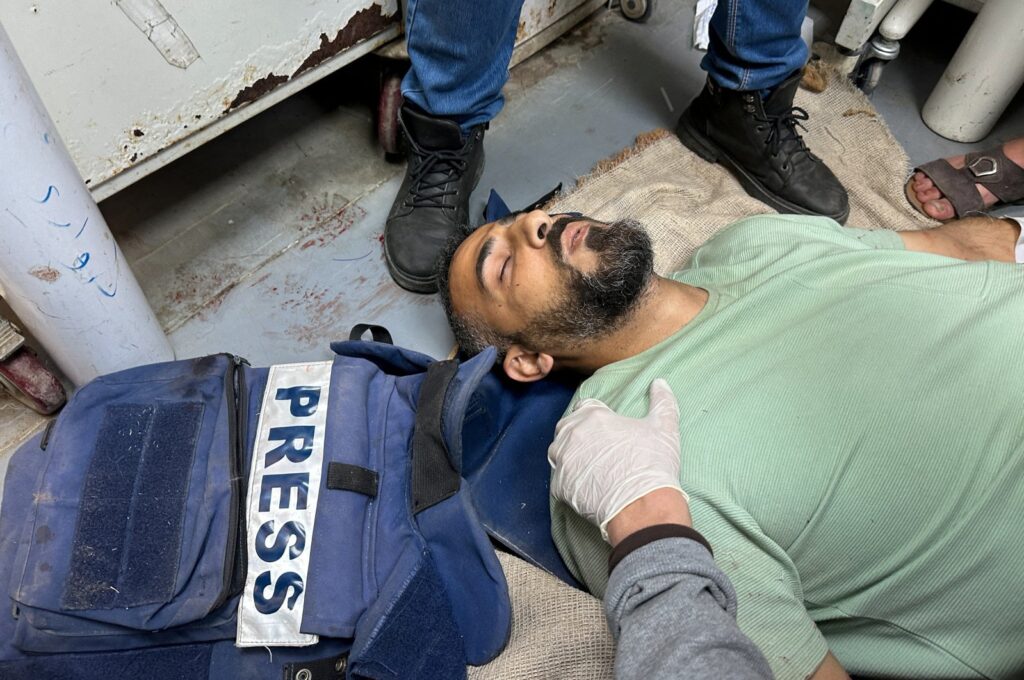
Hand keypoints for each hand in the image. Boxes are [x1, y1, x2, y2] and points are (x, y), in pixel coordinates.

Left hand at [548, 379, 687, 541]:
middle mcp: (572, 435)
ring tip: (591, 465)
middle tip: (599, 447)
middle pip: (567, 427)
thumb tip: (660, 383)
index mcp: (593, 417)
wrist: (642, 506)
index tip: (607, 426)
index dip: (596, 415)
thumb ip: (662, 401)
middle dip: (580, 433)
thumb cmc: (652, 464)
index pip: (585, 406)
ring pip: (558, 451)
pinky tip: (587, 484)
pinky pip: (558, 478)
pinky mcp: (559, 486)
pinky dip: (569, 480)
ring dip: (570, 454)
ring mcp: (563, 461)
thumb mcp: (664, 427)